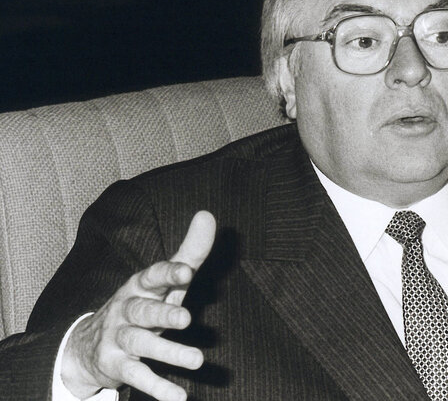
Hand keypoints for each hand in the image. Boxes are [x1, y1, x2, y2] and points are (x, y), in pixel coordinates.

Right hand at [61, 211, 215, 400]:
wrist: (88, 344)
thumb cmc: (141, 305)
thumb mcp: (163, 281)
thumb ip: (189, 252)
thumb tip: (208, 215)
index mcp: (140, 286)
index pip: (154, 276)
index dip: (169, 273)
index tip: (187, 271)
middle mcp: (128, 310)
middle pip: (144, 311)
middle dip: (163, 313)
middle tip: (187, 318)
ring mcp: (120, 339)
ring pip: (142, 344)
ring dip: (169, 352)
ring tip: (198, 360)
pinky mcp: (117, 366)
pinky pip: (137, 377)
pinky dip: (157, 387)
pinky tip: (178, 397)